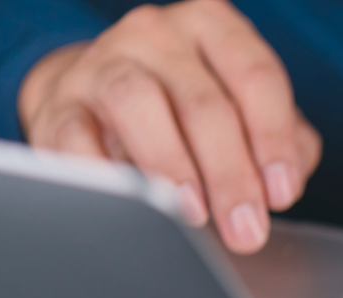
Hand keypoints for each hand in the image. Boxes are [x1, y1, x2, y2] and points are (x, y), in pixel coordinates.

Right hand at [17, 0, 321, 253]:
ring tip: (192, 213)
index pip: (255, 77)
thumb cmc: (186, 110)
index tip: (280, 194)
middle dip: (230, 174)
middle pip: (203, 101)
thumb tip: (284, 183)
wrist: (97, 99)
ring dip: (171, 165)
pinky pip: (75, 137)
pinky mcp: (58, 104)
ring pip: (137, 103)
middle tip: (245, 227)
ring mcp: (101, 62)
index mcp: (213, 26)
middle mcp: (157, 33)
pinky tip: (132, 204)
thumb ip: (283, 141)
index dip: (273, 139)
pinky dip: (104, 172)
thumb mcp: (246, 113)